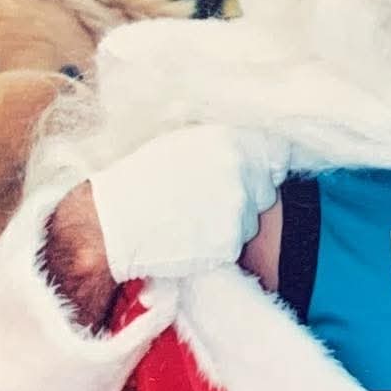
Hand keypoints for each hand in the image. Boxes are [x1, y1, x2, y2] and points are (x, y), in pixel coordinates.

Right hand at [90, 125, 289, 282]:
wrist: (112, 224)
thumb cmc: (139, 184)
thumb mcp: (183, 148)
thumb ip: (223, 150)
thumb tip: (253, 154)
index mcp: (230, 143)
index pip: (278, 153)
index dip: (272, 166)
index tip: (269, 173)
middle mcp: (241, 173)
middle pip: (264, 192)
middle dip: (246, 199)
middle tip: (207, 203)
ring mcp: (238, 209)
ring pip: (249, 223)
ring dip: (230, 225)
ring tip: (191, 221)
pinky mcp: (230, 242)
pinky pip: (233, 246)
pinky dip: (216, 247)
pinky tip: (189, 239)